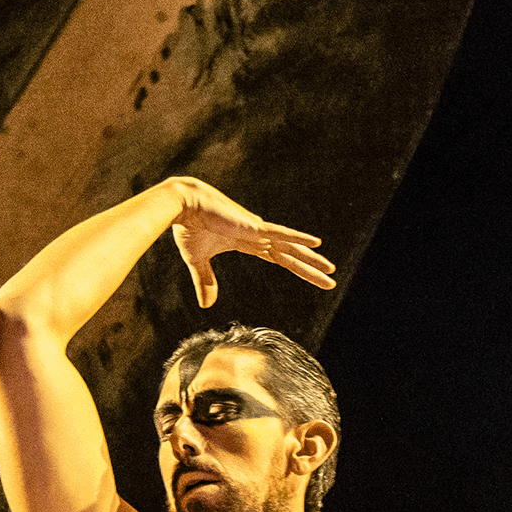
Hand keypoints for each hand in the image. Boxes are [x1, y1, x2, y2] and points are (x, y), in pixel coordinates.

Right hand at [164, 177, 334, 307]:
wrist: (181, 205)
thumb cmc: (188, 227)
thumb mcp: (198, 260)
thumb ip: (205, 281)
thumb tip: (206, 306)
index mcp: (248, 243)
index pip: (278, 259)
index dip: (296, 268)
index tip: (311, 277)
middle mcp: (257, 236)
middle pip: (290, 256)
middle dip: (310, 269)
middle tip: (330, 280)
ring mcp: (257, 230)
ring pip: (291, 247)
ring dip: (311, 258)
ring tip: (331, 269)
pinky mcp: (252, 226)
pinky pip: (280, 233)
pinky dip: (298, 238)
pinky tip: (316, 242)